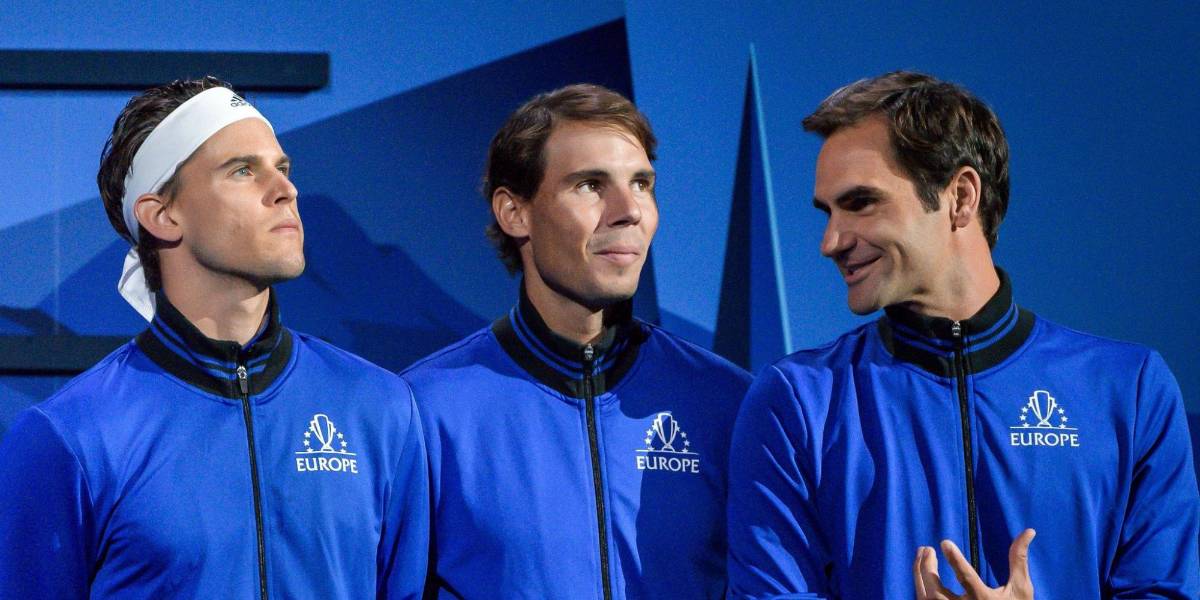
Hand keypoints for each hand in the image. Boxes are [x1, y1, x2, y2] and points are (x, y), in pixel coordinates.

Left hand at [912, 529, 1035, 598]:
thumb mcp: (1021, 588)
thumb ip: (1019, 560)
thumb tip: (1029, 531)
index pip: (967, 579)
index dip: (955, 560)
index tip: (944, 542)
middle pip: (938, 593)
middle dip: (928, 570)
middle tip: (927, 549)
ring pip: (927, 599)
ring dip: (919, 575)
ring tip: (921, 553)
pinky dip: (920, 586)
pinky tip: (921, 571)